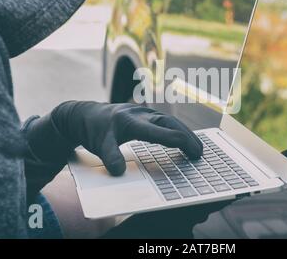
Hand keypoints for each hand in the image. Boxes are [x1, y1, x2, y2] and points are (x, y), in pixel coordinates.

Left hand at [27, 101, 202, 175]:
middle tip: (201, 153)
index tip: (194, 155)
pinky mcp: (145, 115)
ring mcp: (145, 113)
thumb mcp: (99, 144)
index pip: (164, 132)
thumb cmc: (94, 129)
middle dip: (189, 138)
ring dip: (185, 133)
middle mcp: (143, 115)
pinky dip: (177, 131)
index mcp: (134, 122)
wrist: (85, 114)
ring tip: (197, 147)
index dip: (182, 143)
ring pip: (171, 122)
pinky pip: (166, 122)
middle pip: (172, 124)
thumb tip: (119, 172)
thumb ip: (110, 157)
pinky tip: (182, 139)